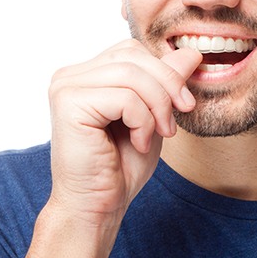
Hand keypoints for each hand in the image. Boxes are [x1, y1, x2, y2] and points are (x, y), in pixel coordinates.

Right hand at [47, 39, 201, 226]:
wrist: (98, 207)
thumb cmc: (122, 164)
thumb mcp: (154, 114)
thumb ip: (166, 81)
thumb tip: (191, 52)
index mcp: (86, 73)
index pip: (132, 50)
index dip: (165, 72)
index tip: (184, 103)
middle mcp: (70, 75)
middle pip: (132, 55)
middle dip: (166, 84)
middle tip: (179, 116)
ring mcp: (65, 87)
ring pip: (131, 74)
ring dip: (157, 106)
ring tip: (159, 134)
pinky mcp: (69, 103)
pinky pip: (124, 97)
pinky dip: (143, 121)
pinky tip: (139, 143)